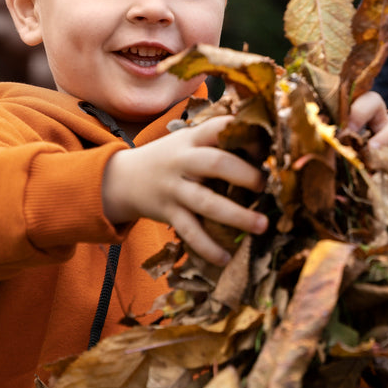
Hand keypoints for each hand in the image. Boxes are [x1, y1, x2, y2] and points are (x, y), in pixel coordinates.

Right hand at [101, 115, 267, 263]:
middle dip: (246, 174)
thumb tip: (264, 150)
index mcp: (192, 139)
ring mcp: (174, 188)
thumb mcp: (187, 142)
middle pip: (217, 163)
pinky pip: (190, 232)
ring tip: (262, 225)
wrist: (122, 178)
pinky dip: (208, 247)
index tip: (264, 149)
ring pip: (207, 202)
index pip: (219, 128)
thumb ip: (217, 144)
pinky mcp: (168, 213)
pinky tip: (225, 258)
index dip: (245, 136)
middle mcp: (183, 161)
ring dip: (237, 215)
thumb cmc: (169, 159)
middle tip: (265, 186)